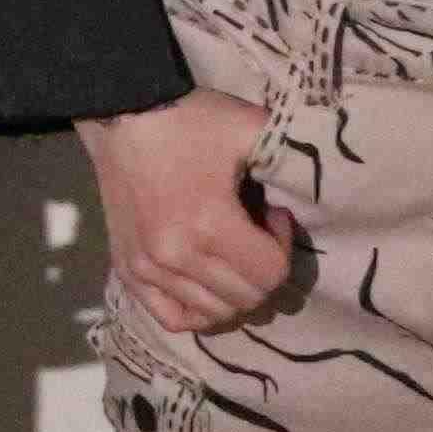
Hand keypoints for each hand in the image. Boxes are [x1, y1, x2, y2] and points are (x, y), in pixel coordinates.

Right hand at [77, 88, 288, 334]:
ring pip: (213, 314)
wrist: (121, 113)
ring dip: (233, 290)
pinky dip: (196, 313)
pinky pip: (171, 318)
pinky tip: (205, 288)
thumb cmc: (189, 121)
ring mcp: (148, 269)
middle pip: (246, 299)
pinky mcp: (128, 271)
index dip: (282, 247)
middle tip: (254, 234)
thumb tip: (311, 194)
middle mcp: (177, 257)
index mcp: (210, 225)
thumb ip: (287, 159)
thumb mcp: (249, 127)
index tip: (272, 215)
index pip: (270, 275)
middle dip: (262, 270)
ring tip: (228, 254)